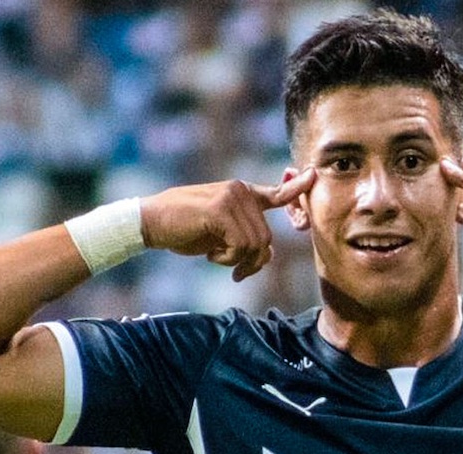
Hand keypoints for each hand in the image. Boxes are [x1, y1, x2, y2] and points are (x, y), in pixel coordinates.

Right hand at [141, 168, 315, 280]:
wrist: (149, 223)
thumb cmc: (183, 229)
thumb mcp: (220, 233)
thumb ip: (245, 237)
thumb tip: (267, 255)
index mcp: (242, 193)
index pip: (276, 193)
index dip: (296, 188)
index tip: (313, 175)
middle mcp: (240, 191)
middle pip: (266, 238)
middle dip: (252, 261)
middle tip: (232, 268)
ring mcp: (231, 198)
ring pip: (255, 245)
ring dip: (236, 261)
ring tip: (215, 256)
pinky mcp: (220, 210)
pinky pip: (240, 246)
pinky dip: (227, 259)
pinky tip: (210, 253)